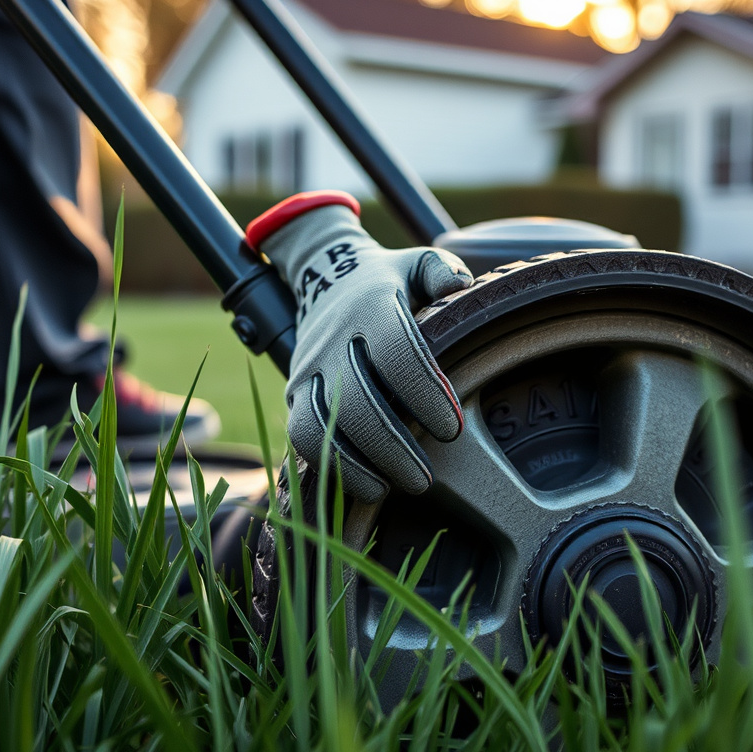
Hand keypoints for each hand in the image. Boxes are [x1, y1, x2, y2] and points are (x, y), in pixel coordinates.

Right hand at [249, 192, 472, 501]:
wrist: (324, 279)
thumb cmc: (389, 283)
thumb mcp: (417, 263)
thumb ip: (440, 270)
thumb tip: (459, 287)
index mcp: (371, 305)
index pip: (396, 352)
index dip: (424, 394)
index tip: (453, 430)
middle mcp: (333, 338)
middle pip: (354, 399)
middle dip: (391, 445)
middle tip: (425, 478)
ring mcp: (307, 368)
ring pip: (319, 424)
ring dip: (356, 464)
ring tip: (393, 488)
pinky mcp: (293, 394)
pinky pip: (302, 437)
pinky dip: (332, 467)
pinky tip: (368, 487)